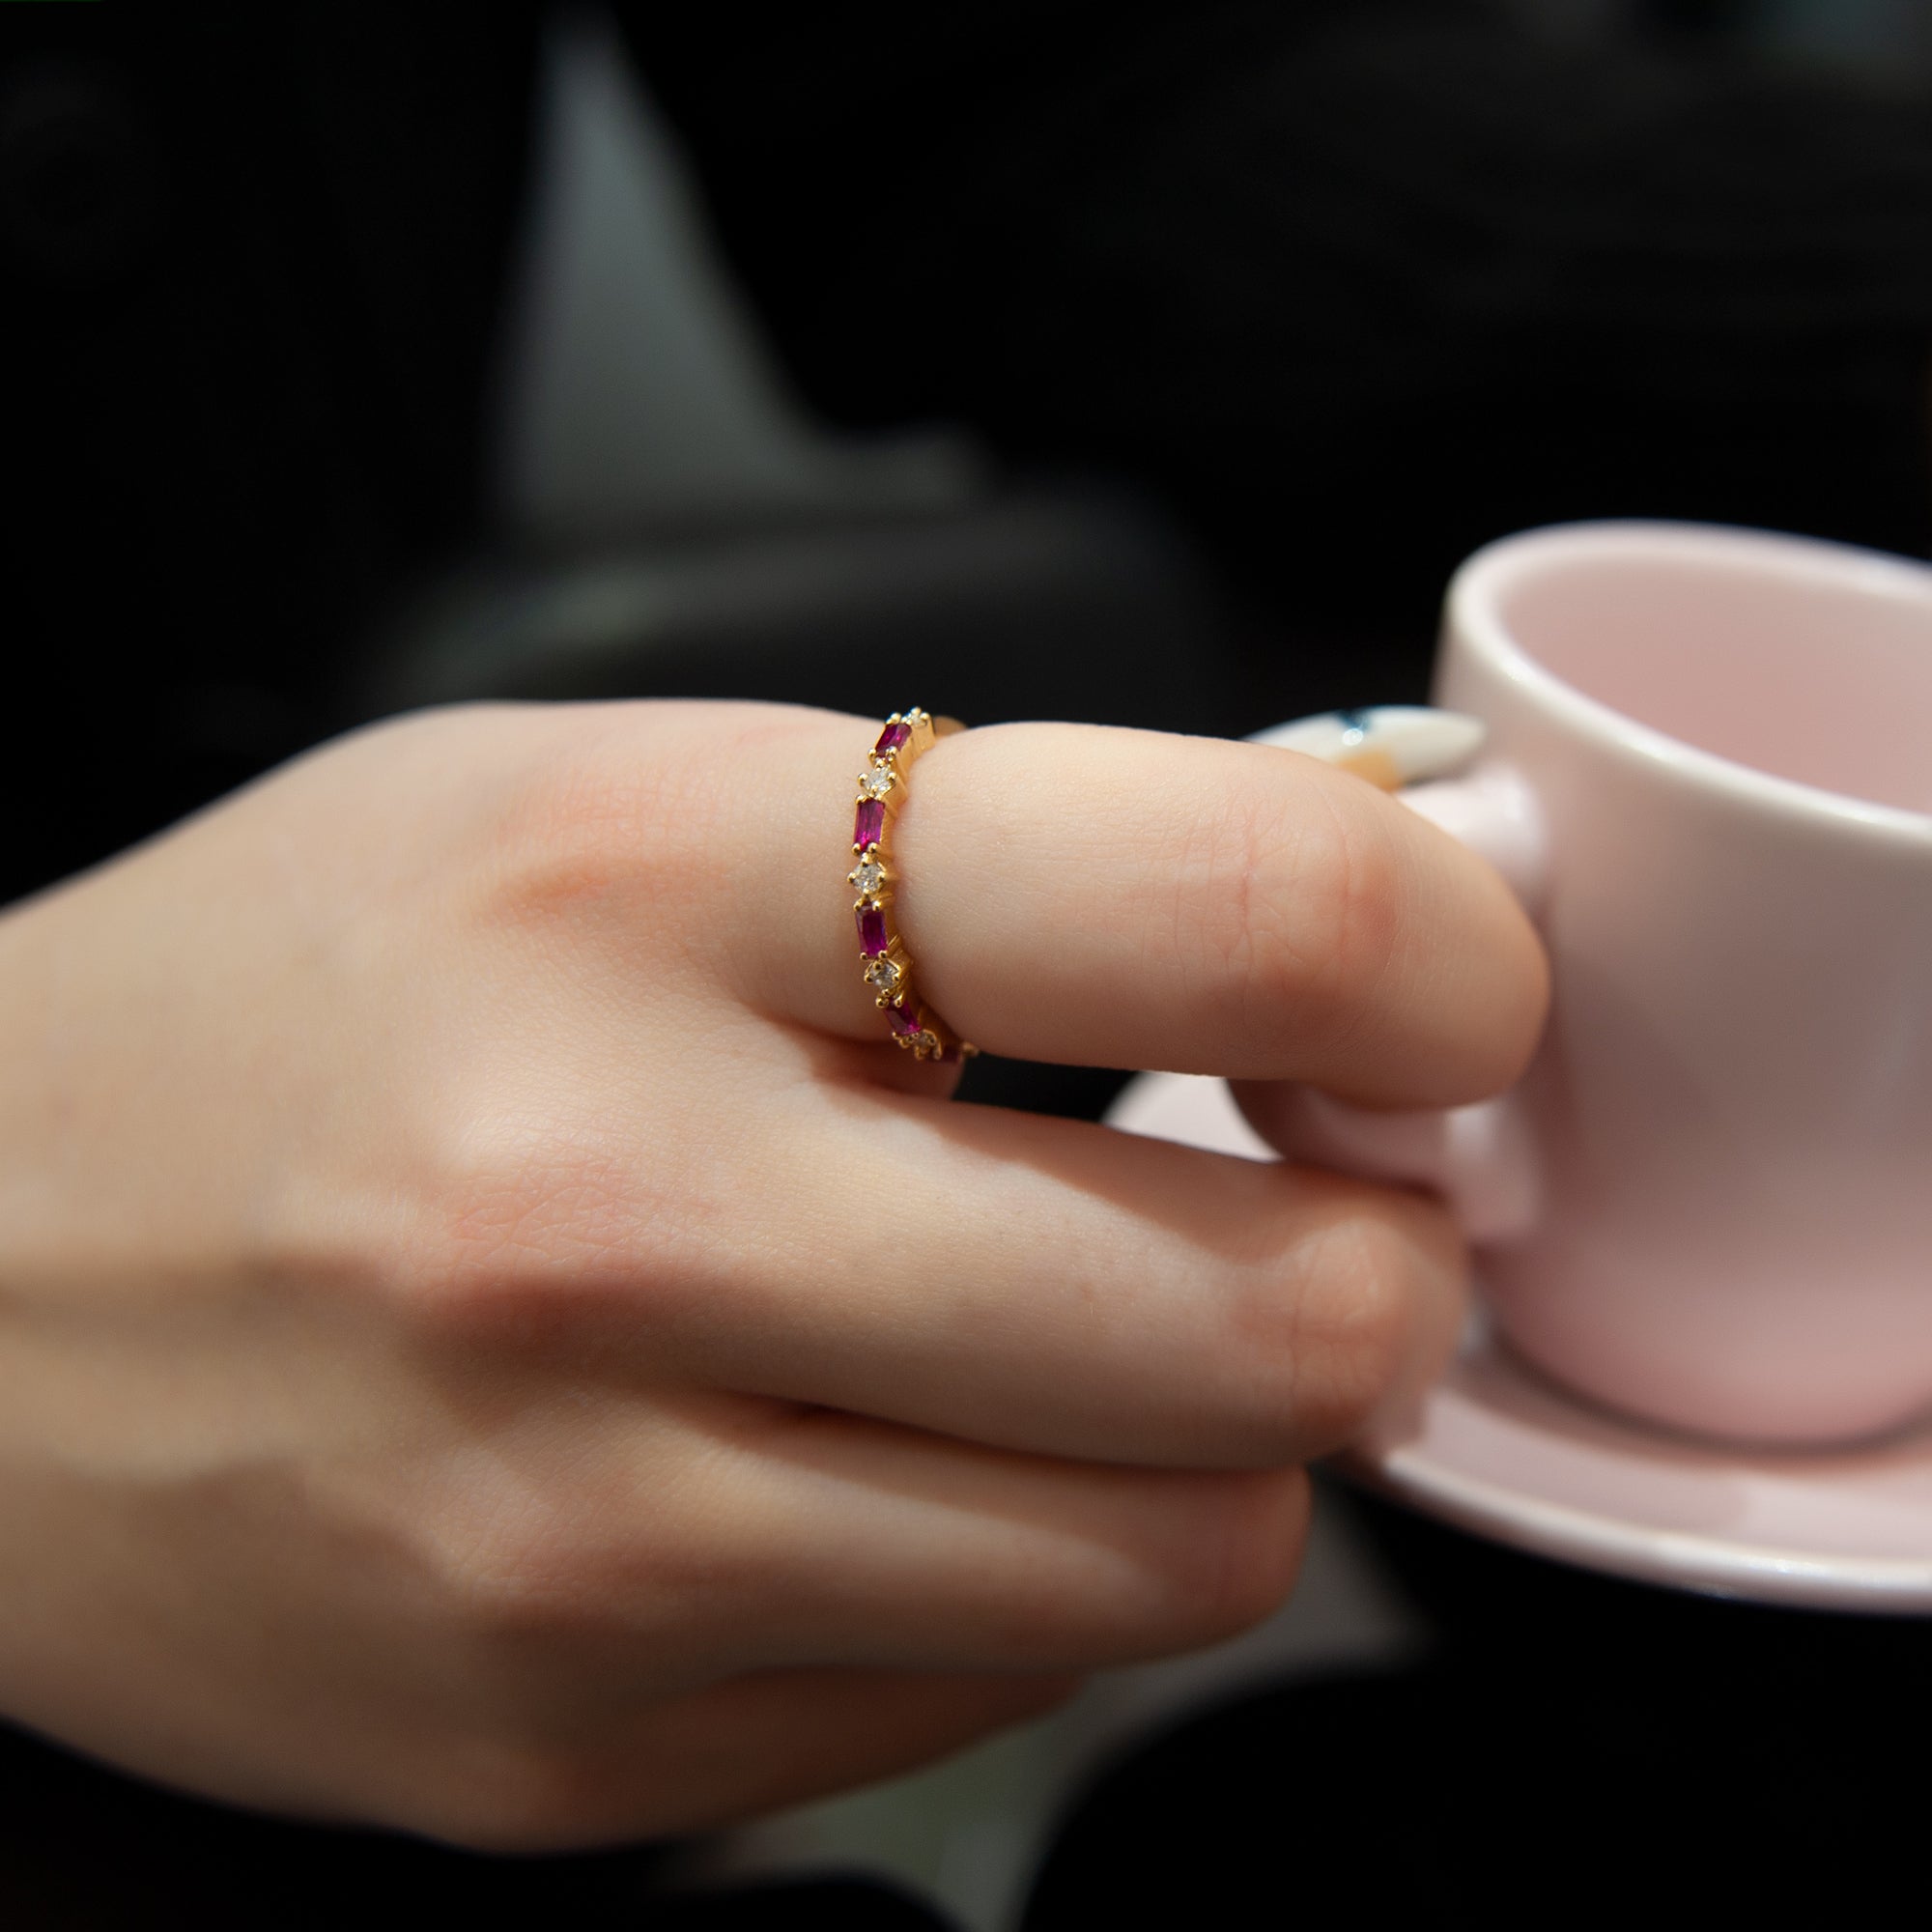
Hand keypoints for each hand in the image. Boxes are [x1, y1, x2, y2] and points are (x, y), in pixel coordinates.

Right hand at [0, 701, 1543, 1847]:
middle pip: (1284, 1318)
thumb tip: (1337, 924)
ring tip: (1098, 1333)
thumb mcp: (611, 800)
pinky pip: (1005, 1688)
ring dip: (1226, 1440)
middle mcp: (617, 1220)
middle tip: (1320, 1205)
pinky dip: (1034, 1566)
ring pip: (1195, 1558)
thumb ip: (984, 849)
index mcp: (648, 890)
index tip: (1444, 994)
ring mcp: (593, 1529)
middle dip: (1381, 1266)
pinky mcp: (576, 1745)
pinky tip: (895, 1452)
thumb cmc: (301, 997)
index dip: (1441, 960)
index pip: (1230, 908)